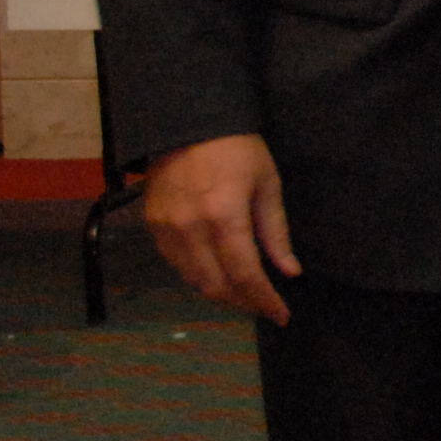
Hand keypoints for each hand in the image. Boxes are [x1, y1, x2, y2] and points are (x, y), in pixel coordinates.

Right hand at [141, 133, 301, 324]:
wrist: (187, 124)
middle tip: (263, 306)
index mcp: (224, 216)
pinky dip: (198, 274)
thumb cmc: (237, 150)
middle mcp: (190, 229)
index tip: (281, 316)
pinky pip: (175, 264)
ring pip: (192, 279)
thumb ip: (276, 232)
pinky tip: (216, 271)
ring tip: (244, 292)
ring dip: (219, 292)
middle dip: (242, 303)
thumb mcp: (267, 184)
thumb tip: (289, 272)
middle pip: (215, 286)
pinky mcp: (151, 225)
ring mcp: (166, 228)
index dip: (264, 301)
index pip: (245, 274)